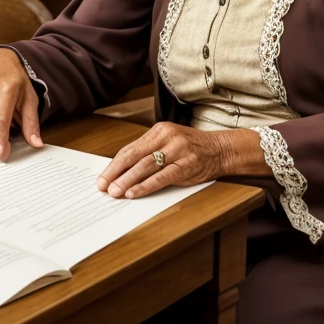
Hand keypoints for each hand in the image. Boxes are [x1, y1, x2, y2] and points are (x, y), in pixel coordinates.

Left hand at [96, 122, 227, 198]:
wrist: (221, 149)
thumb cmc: (192, 148)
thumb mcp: (169, 143)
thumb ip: (149, 153)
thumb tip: (122, 172)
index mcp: (158, 130)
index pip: (130, 149)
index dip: (113, 165)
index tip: (102, 178)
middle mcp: (166, 137)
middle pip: (134, 156)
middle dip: (115, 173)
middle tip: (103, 186)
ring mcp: (177, 150)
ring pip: (145, 166)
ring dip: (127, 180)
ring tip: (115, 192)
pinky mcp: (186, 164)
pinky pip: (162, 177)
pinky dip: (146, 185)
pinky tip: (134, 192)